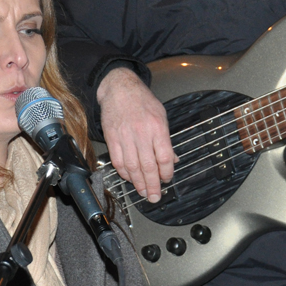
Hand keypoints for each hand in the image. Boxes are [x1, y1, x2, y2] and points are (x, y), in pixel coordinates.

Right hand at [96, 67, 174, 202]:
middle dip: (152, 185)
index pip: (165, 157)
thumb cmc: (143, 102)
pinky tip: (130, 178)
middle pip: (148, 166)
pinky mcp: (111, 138)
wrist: (119, 89)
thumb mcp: (162, 116)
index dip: (167, 172)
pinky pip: (117, 160)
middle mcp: (141, 133)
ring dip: (138, 183)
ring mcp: (125, 136)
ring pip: (132, 166)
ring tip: (143, 192)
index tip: (167, 179)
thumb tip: (173, 160)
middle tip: (155, 197)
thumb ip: (166, 140)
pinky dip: (124, 172)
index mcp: (157, 127)